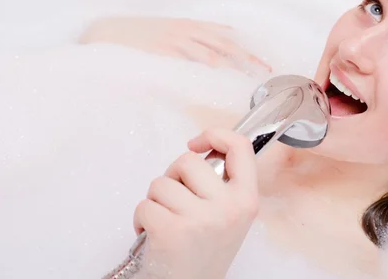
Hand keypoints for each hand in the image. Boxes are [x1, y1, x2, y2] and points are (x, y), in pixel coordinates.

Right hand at [79, 16, 271, 72]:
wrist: (108, 31)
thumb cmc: (140, 35)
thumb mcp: (170, 31)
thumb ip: (192, 40)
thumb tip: (216, 51)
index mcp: (190, 26)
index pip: (226, 38)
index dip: (246, 52)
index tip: (263, 64)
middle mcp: (186, 31)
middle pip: (224, 45)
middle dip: (246, 59)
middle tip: (263, 73)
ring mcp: (174, 40)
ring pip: (208, 53)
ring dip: (228, 67)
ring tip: (243, 80)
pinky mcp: (160, 51)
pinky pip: (184, 61)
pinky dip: (199, 70)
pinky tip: (211, 78)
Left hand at [133, 129, 258, 278]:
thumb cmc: (205, 252)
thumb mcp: (230, 215)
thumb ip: (223, 184)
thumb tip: (202, 152)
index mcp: (247, 199)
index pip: (240, 147)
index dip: (215, 135)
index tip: (197, 144)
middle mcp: (228, 207)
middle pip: (188, 161)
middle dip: (173, 176)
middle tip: (176, 200)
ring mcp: (200, 218)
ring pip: (161, 183)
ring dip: (155, 201)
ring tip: (166, 221)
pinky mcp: (170, 230)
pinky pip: (144, 205)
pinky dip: (141, 218)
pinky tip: (153, 235)